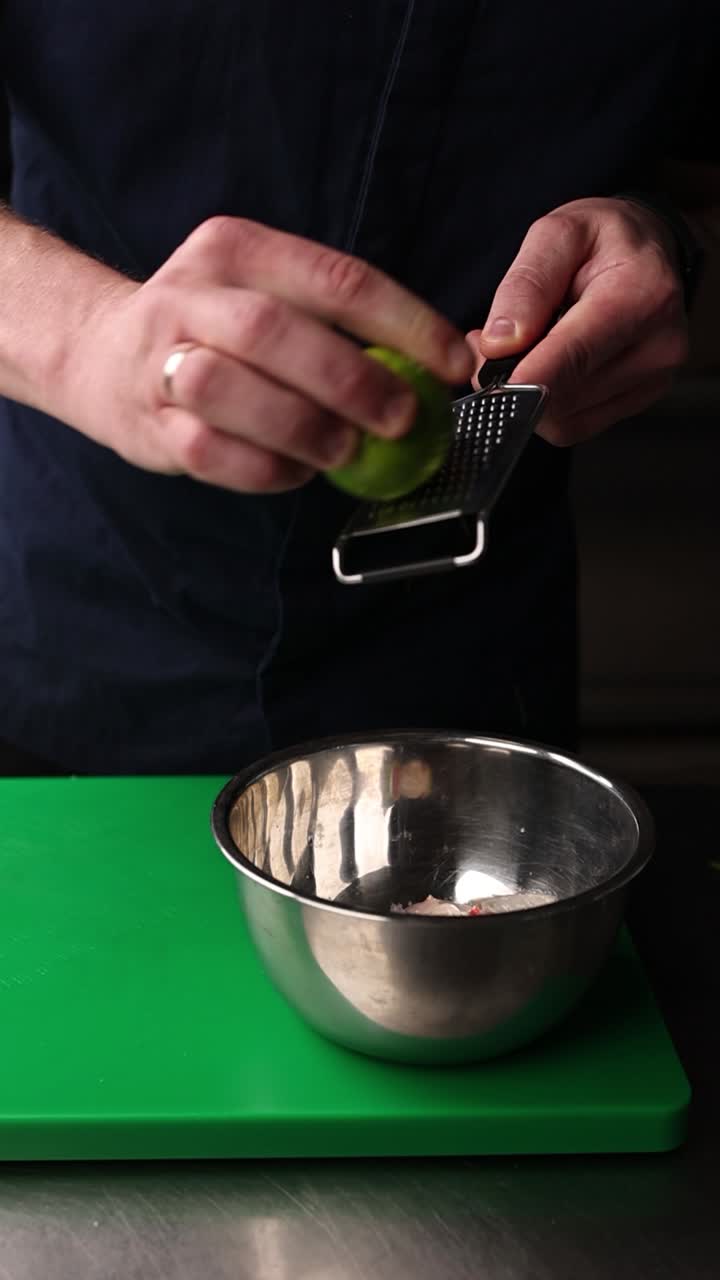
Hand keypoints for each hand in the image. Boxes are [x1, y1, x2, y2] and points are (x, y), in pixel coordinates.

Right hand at [62, 218, 472, 492]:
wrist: (99, 354)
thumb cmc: (211, 330)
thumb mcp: (264, 294)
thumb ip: (334, 323)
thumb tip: (434, 367)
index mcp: (238, 250)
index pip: (336, 278)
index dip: (406, 323)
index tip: (454, 363)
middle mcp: (192, 295)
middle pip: (275, 331)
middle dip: (351, 380)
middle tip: (403, 419)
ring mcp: (162, 360)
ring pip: (230, 390)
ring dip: (302, 427)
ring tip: (345, 452)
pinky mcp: (150, 423)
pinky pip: (209, 453)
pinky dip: (265, 470)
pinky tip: (297, 472)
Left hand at [466, 197, 688, 443]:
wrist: (650, 253)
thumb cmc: (605, 240)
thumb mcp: (560, 232)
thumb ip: (527, 284)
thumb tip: (501, 342)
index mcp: (642, 296)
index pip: (576, 355)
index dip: (526, 377)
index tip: (491, 383)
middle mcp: (657, 346)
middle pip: (564, 394)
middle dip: (516, 378)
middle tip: (491, 346)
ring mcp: (652, 380)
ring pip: (564, 418)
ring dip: (528, 392)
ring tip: (523, 349)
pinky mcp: (638, 401)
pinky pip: (574, 425)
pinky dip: (546, 405)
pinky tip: (545, 369)